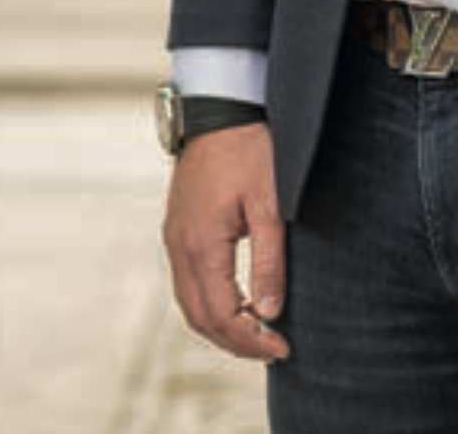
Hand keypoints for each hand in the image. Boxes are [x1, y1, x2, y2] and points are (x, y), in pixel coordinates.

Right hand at [162, 121, 289, 362]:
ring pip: (190, 303)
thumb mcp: (269, 202)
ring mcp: (174, 237)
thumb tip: (269, 313)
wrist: (220, 108)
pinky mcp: (178, 227)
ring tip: (258, 331)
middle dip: (235, 342)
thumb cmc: (249, 148)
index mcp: (201, 245)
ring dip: (221, 325)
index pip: (222, 316)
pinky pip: (187, 280)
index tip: (283, 348)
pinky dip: (210, 302)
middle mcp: (180, 247)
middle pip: (200, 318)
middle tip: (272, 348)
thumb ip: (269, 260)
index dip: (251, 340)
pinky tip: (237, 301)